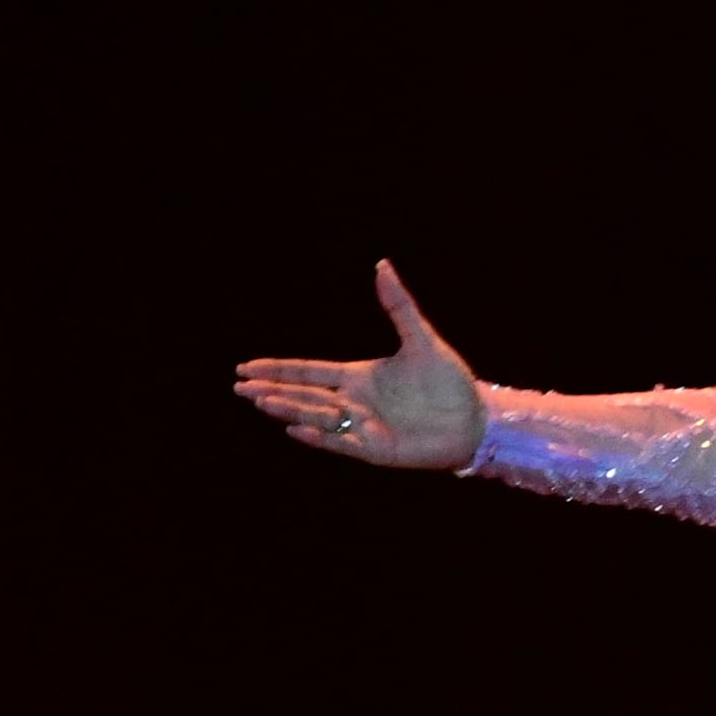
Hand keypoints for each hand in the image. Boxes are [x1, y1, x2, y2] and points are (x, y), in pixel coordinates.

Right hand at [232, 259, 484, 469]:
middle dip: (273, 391)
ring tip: (261, 401)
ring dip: (289, 409)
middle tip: (240, 388)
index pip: (308, 371)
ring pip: (317, 417)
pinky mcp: (377, 450)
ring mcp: (364, 428)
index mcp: (358, 377)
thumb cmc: (450, 382)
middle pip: (304, 395)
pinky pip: (342, 444)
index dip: (278, 369)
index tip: (246, 367)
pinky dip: (320, 437)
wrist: (475, 418)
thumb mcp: (421, 340)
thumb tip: (382, 265)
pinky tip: (295, 429)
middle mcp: (355, 403)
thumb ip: (399, 306)